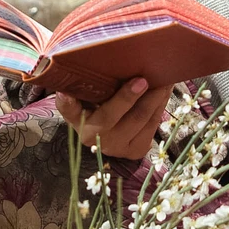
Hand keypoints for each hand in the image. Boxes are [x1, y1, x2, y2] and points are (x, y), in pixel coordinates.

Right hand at [57, 77, 171, 160]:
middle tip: (145, 77)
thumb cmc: (93, 108)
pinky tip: (164, 91)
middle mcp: (96, 139)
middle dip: (132, 96)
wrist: (105, 134)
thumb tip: (64, 89)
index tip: (70, 92)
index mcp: (79, 125)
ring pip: (140, 120)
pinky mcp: (136, 151)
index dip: (72, 103)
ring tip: (163, 78)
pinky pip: (152, 126)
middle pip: (116, 116)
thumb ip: (74, 94)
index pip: (74, 111)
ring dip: (154, 98)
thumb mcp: (80, 101)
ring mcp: (118, 149)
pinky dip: (160, 106)